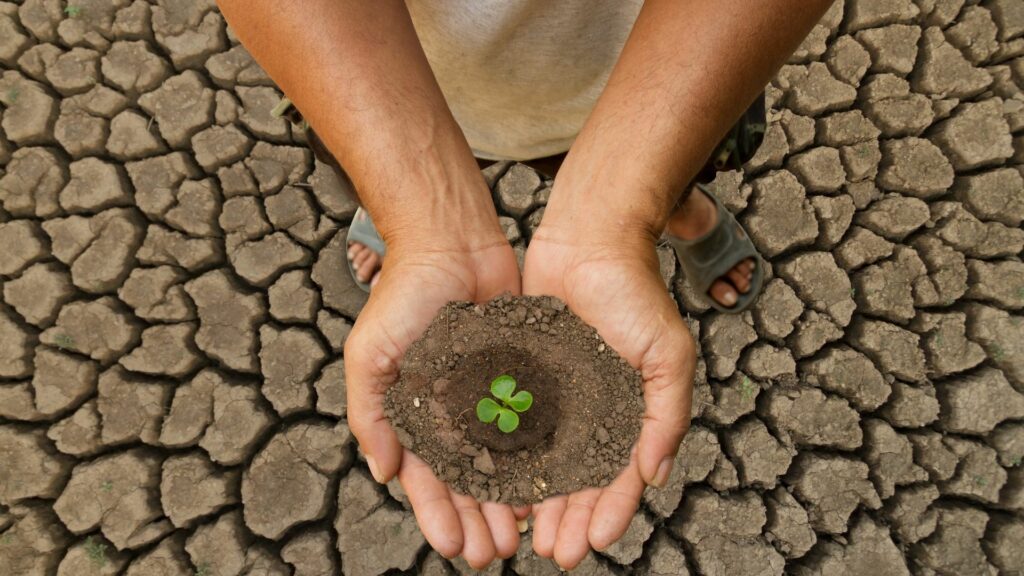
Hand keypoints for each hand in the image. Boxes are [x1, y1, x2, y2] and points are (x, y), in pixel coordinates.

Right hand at [344, 229, 527, 568]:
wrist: (451, 242)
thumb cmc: (402, 294)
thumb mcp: (370, 353)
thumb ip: (370, 413)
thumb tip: (385, 472)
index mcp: (412, 413)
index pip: (425, 478)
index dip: (437, 514)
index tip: (452, 547)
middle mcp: (451, 412)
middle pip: (465, 480)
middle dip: (477, 520)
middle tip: (493, 554)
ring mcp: (487, 396)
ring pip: (501, 462)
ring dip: (507, 500)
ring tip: (522, 535)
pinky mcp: (521, 376)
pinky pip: (531, 425)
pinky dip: (537, 458)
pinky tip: (549, 486)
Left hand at [522, 225, 696, 569]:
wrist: (589, 238)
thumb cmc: (635, 292)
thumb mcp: (668, 354)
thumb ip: (668, 414)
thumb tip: (655, 475)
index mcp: (631, 411)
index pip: (622, 475)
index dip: (611, 512)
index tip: (592, 543)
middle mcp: (593, 411)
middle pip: (580, 480)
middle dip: (569, 519)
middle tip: (553, 552)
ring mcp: (558, 396)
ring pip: (544, 462)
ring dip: (537, 501)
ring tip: (523, 535)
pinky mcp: (524, 377)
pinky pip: (513, 426)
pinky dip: (507, 459)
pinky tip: (494, 486)